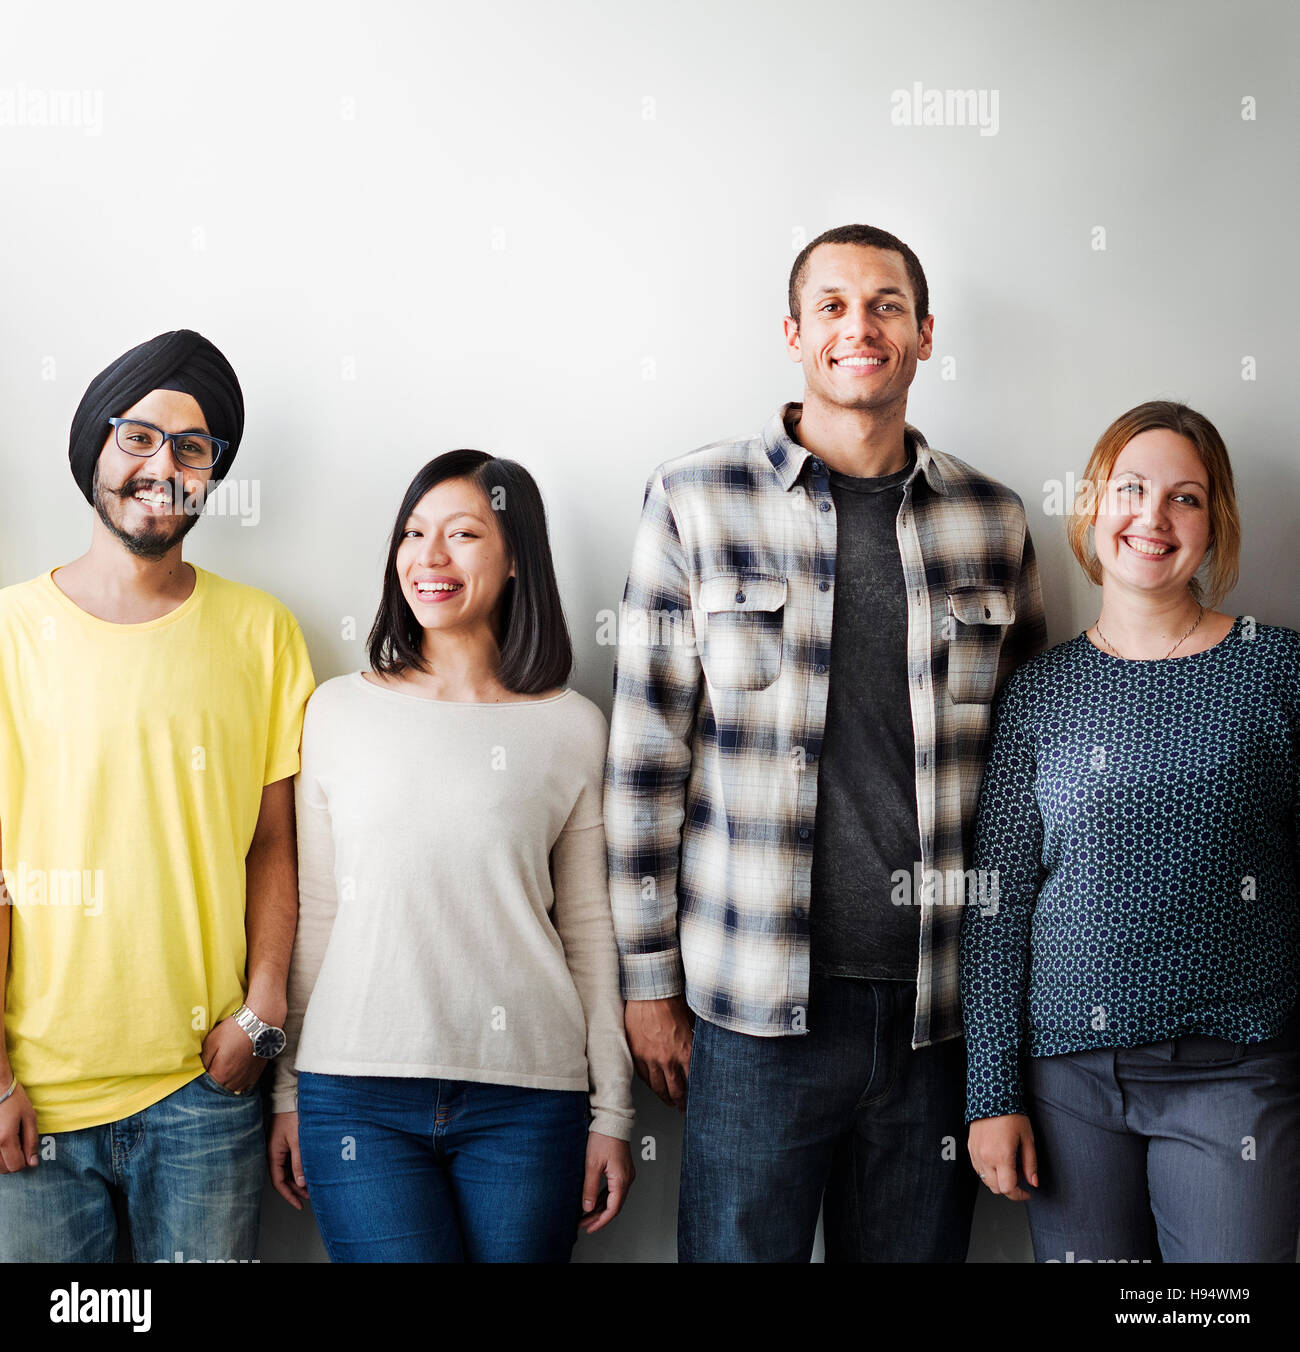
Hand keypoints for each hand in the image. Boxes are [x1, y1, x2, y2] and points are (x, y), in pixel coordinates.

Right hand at [0, 1082, 38, 1173]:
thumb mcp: (29, 1118)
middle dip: (14, 1161)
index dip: (25, 1161)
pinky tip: (2, 1143)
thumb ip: (31, 1142)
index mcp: (5, 1139)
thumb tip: (33, 1163)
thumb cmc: (14, 1101)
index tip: (27, 1151)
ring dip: (4, 1160)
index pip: (16, 1166)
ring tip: (9, 1142)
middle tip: (18, 1145)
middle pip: (4, 1169)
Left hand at [200, 1016, 264, 1094]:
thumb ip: (203, 1061)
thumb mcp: (211, 1042)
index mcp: (220, 1075)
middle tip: (211, 1075)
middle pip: (219, 1090)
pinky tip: (235, 1078)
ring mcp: (246, 1079)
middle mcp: (233, 1081)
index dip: (201, 1083)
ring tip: (223, 1076)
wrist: (258, 1024)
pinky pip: (245, 1087)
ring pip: (232, 1090)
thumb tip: (197, 1072)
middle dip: (213, 1085)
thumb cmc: (233, 1032)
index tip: (200, 1077)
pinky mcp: (255, 1074)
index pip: (206, 1088)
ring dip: (225, 1086)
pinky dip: (238, 1086)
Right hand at [268, 1111, 308, 1209]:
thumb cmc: (292, 1117)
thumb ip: (298, 1163)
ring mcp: (279, 1149)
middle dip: (296, 1189)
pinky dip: (298, 1169)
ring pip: (287, 1170)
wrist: (290, 1099)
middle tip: (310, 1196)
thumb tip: (300, 1183)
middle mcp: (274, 1154)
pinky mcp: (285, 1143)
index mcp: (273, 1155)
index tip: (299, 1205)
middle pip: (283, 1178)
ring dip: (298, 1179)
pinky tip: (308, 1172)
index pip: (279, 1182)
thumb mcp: (297, 1142)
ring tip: (311, 1186)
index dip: (289, 1195)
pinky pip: (290, 1161)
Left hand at [578, 1132, 633, 1234]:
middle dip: (599, 1217)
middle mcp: (627, 1178)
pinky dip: (604, 1197)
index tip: (589, 1228)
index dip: (600, 1221)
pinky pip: (614, 1189)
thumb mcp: (592, 1164)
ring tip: (586, 1215)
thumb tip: (588, 1208)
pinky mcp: (622, 1169)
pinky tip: (594, 1201)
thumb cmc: (603, 1138)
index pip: (612, 1209)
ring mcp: (626, 1173)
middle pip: (614, 1205)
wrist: (612, 1120)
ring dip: (601, 1208)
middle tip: (583, 1224)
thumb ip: (590, 1188)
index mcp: (621, 1179)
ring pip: (614, 1198)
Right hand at [625, 996, 692, 1110]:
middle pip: (675, 1090)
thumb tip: (704, 1047)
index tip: (696, 1101)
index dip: (695, 1095)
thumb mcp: (692, 1023)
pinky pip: (643, 1076)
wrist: (649, 992)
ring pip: (658, 1087)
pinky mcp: (636, 1054)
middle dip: (680, 1102)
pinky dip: (649, 1083)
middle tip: (682, 1108)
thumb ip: (695, 1040)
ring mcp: (650, 1058)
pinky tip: (653, 1085)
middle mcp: (668, 1059)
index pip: (693, 1083)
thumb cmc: (671, 1001)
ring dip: (664, 1097)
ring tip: (667, 1101)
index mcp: (685, 1052)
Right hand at [968, 1113, 1038, 1200]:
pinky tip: (997, 1159)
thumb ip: (1030, 1164)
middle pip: (996, 1188)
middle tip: (1019, 1174)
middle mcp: (985, 1157)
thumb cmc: (1011, 1115)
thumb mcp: (1027, 1139)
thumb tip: (1033, 1182)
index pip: (1007, 1189)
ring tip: (1008, 1164)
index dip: (1019, 1195)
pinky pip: (978, 1169)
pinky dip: (988, 1170)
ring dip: (998, 1179)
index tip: (1026, 1192)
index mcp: (1001, 1156)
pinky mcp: (970, 1148)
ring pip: (986, 1180)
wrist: (992, 1096)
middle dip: (1009, 1187)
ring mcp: (975, 1153)